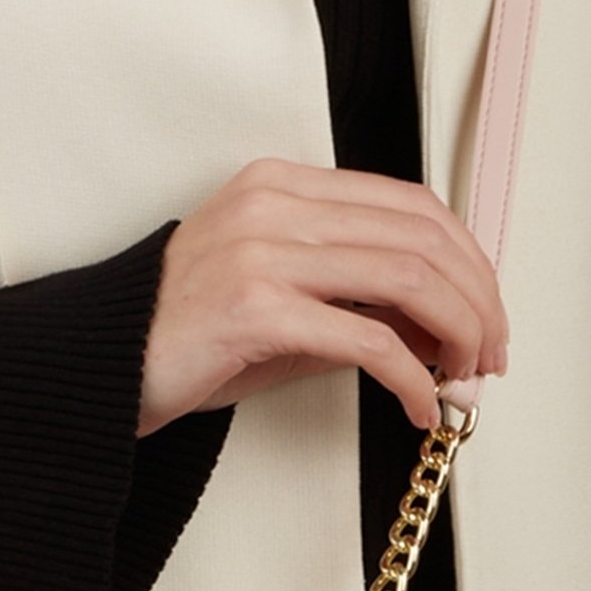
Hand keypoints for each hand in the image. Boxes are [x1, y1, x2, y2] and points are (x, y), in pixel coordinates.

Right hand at [137, 158, 509, 437]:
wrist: (101, 371)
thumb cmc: (185, 338)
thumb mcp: (281, 299)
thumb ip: (356, 296)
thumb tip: (445, 324)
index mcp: (281, 185)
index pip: (410, 204)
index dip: (468, 259)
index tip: (486, 313)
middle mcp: (274, 205)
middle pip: (423, 237)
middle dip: (477, 301)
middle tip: (489, 355)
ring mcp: (263, 251)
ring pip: (409, 279)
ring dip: (458, 335)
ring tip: (464, 380)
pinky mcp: (256, 308)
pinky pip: (368, 341)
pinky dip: (412, 378)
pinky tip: (420, 405)